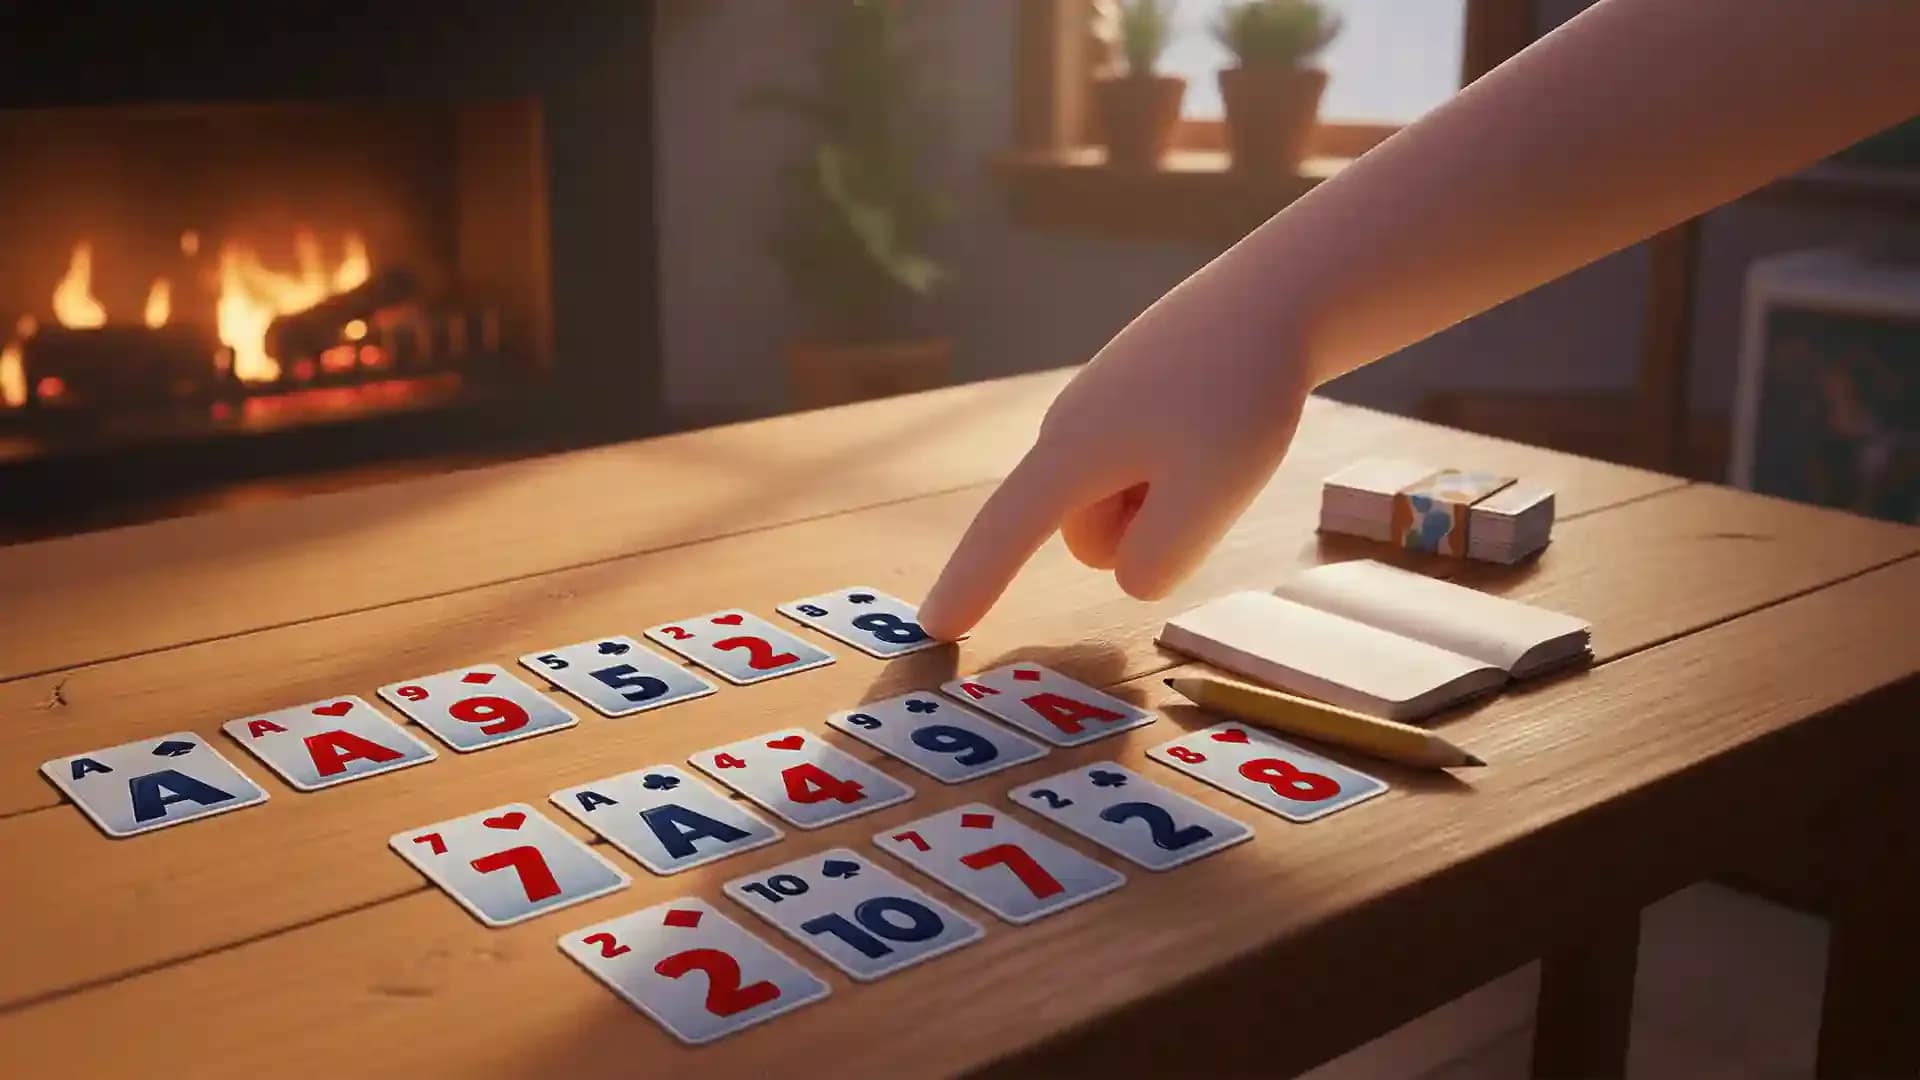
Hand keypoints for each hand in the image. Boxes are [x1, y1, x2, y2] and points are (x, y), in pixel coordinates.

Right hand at [917, 268, 1313, 639]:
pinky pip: (1145, 464)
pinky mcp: (1135, 391)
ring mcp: (1102, 404)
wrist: (1281, 292)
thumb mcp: (1205, 499)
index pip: (1003, 536)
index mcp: (1070, 453)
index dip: (969, 586)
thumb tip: (1128, 574)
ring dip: (1165, 502)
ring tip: (1220, 446)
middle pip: (1086, 533)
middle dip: (1137, 537)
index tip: (932, 630)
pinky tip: (1224, 420)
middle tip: (1208, 480)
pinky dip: (1183, 468)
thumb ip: (1155, 561)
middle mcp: (1070, 426)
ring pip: (1120, 501)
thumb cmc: (1240, 395)